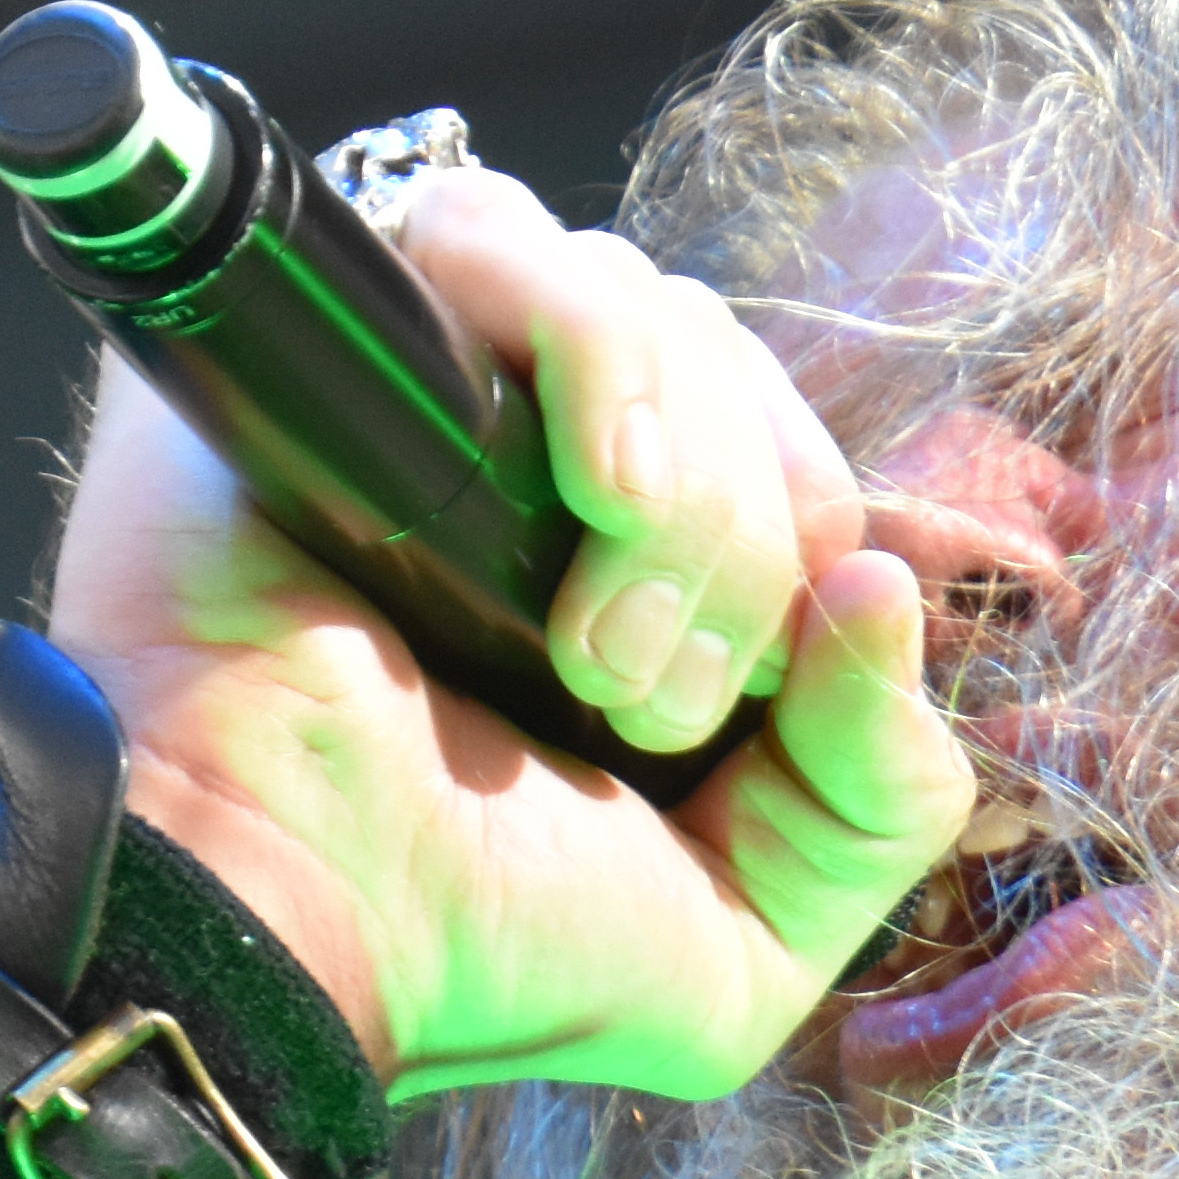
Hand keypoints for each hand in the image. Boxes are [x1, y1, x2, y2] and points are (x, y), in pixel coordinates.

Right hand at [43, 165, 967, 1098]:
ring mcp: (437, 380)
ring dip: (679, 493)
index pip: (796, 457)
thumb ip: (883, 790)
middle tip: (635, 706)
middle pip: (734, 371)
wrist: (294, 921)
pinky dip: (598, 353)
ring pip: (652, 307)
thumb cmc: (485, 944)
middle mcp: (538, 457)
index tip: (723, 719)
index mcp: (637, 570)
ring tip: (585, 651)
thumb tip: (884, 590)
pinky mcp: (333, 327)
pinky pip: (506, 234)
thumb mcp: (753, 935)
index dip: (807, 557)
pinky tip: (596, 487)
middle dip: (742, 551)